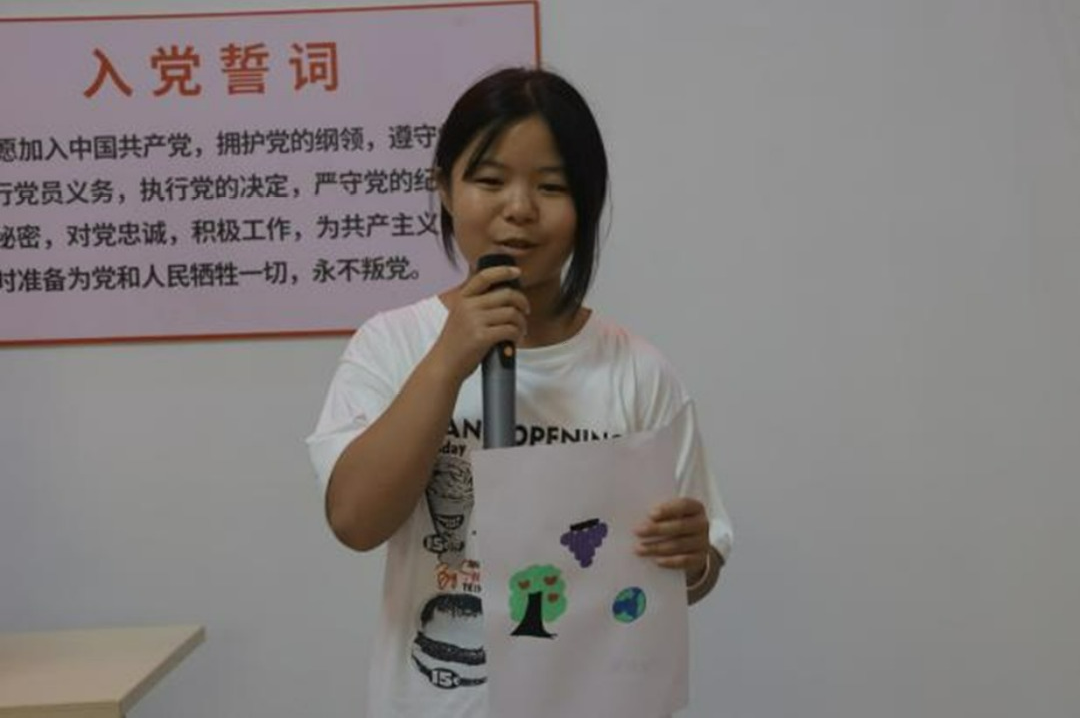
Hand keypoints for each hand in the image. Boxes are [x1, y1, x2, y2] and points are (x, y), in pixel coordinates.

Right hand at [431, 265, 529, 382]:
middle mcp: (468, 306)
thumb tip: (506, 298)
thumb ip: (476, 304)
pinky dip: (517, 335)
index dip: (503, 271)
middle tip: (526, 311)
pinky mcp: (481, 337)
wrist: (444, 365)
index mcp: (462, 298)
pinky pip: (510, 330)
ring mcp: (474, 321)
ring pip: (512, 313)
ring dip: (522, 322)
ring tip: (520, 330)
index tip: (517, 272)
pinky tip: (515, 339)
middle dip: (522, 302)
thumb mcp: (460, 316)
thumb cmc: (456, 343)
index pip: (485, 276)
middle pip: (506, 294)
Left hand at [634, 497, 710, 584]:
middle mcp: (702, 524)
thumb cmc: (675, 524)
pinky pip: (684, 561)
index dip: (668, 509)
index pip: (684, 505)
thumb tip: (638, 517)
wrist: (692, 546)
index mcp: (695, 508)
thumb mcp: (671, 515)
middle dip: (656, 529)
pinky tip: (656, 560)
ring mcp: (703, 542)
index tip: (650, 514)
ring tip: (639, 549)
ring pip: (679, 545)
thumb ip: (659, 513)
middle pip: (680, 526)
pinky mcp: (700, 559)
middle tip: (637, 531)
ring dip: (657, 547)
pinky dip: (669, 561)